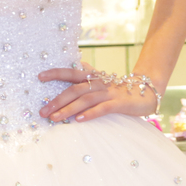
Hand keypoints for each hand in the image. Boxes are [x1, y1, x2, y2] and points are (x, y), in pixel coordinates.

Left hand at [37, 63, 156, 122]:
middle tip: (42, 111)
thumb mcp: (101, 81)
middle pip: (74, 90)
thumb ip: (88, 75)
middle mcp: (98, 83)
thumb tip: (76, 65)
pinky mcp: (118, 104)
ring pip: (84, 100)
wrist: (146, 92)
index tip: (39, 77)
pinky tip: (78, 120)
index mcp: (92, 77)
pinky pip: (102, 109)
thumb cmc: (118, 89)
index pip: (70, 73)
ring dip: (67, 109)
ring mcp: (108, 93)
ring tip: (54, 118)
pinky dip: (89, 114)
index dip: (55, 73)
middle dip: (56, 100)